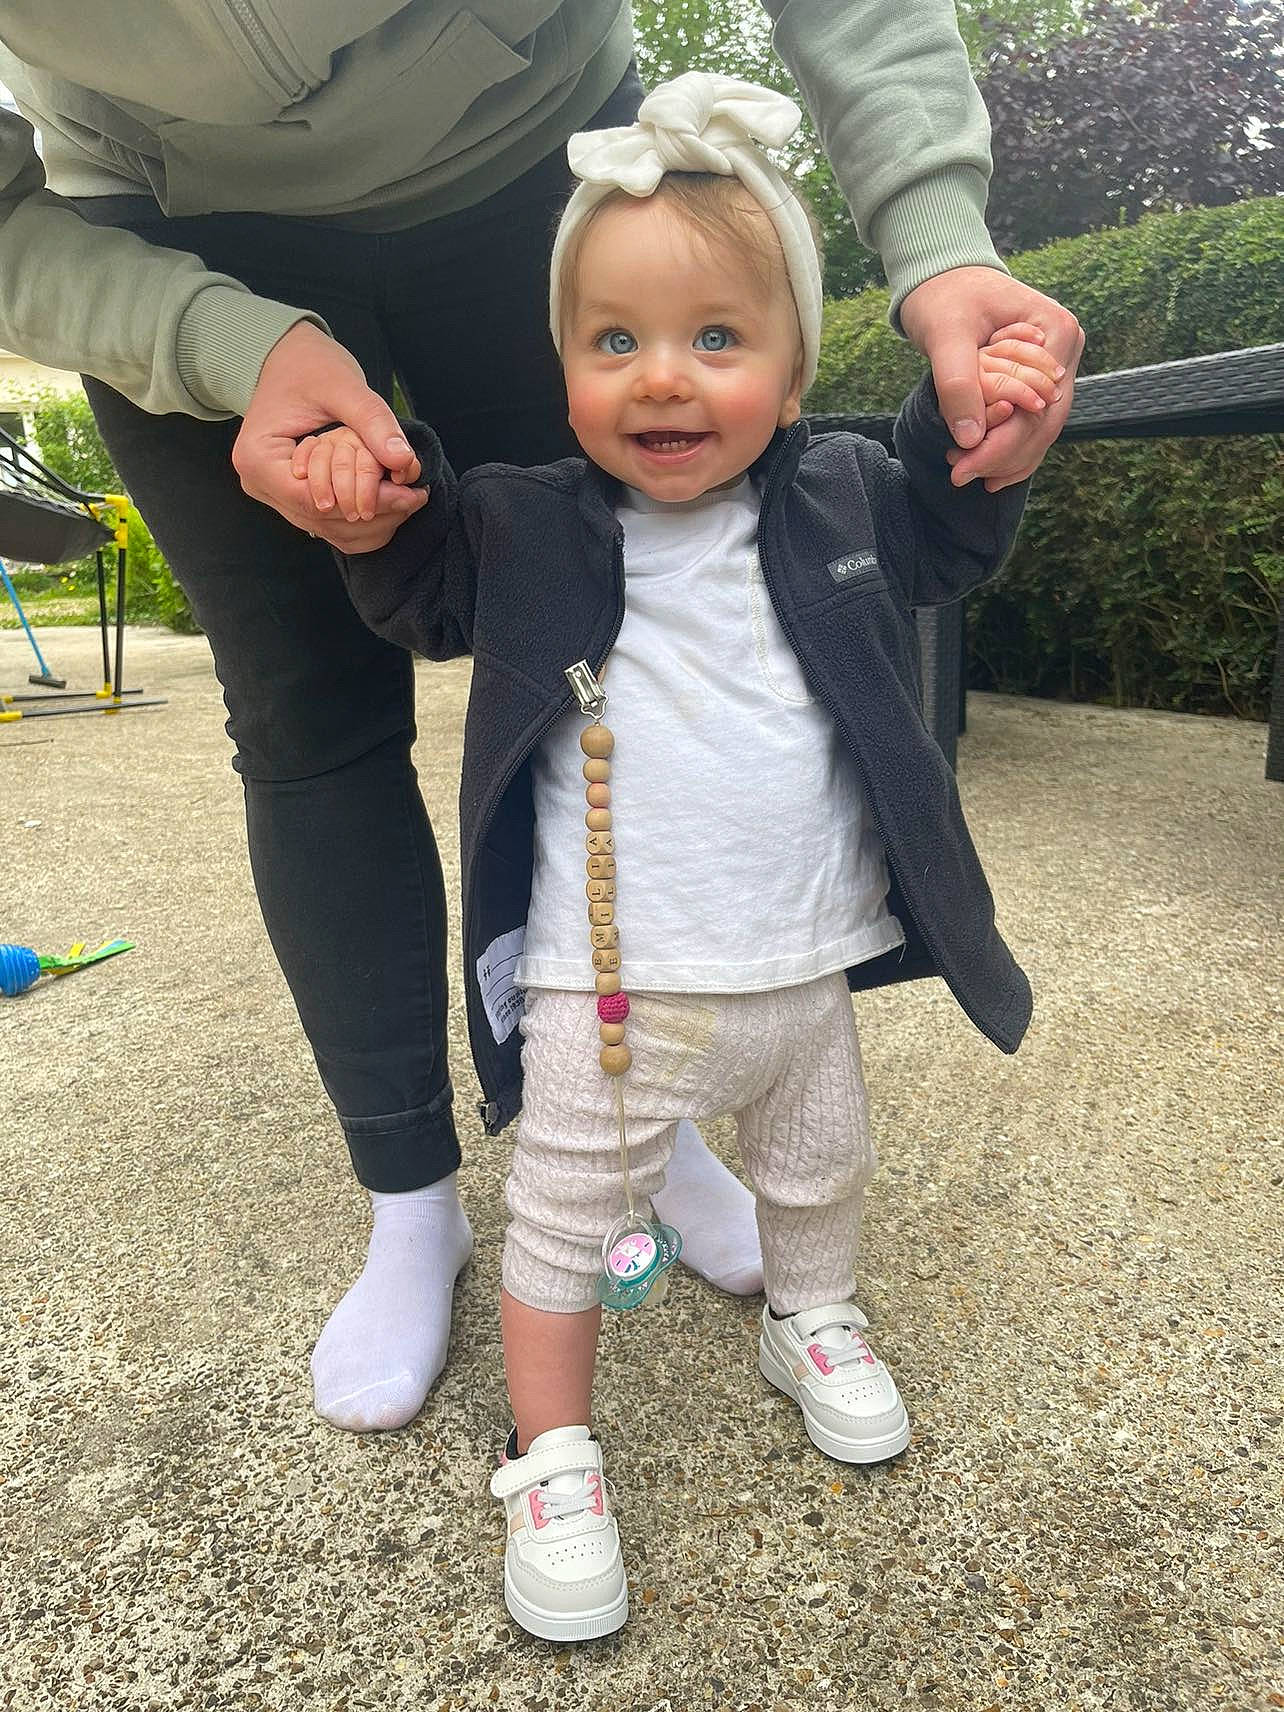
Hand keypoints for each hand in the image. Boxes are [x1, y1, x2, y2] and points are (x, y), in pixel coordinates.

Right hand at [231, 321, 427, 550]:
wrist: (287, 359)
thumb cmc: (308, 366)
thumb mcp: (342, 386)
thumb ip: (373, 422)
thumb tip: (404, 461)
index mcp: (257, 459)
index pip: (313, 500)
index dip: (367, 500)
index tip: (410, 493)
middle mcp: (259, 485)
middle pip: (322, 520)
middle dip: (375, 513)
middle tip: (417, 496)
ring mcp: (273, 495)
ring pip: (328, 529)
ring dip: (372, 521)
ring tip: (408, 498)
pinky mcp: (291, 498)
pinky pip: (329, 523)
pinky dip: (362, 520)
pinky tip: (391, 502)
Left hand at [899, 267, 1084, 490]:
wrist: (945, 277)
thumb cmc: (945, 297)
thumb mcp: (945, 336)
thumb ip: (958, 384)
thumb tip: (971, 438)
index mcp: (1056, 329)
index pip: (1038, 404)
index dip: (1004, 444)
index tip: (964, 468)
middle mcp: (1066, 349)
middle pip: (1046, 422)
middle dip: (1005, 455)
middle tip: (962, 476)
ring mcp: (1058, 365)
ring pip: (1042, 428)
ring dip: (1007, 457)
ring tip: (969, 475)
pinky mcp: (1040, 378)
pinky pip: (1033, 422)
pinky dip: (1011, 448)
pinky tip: (987, 471)